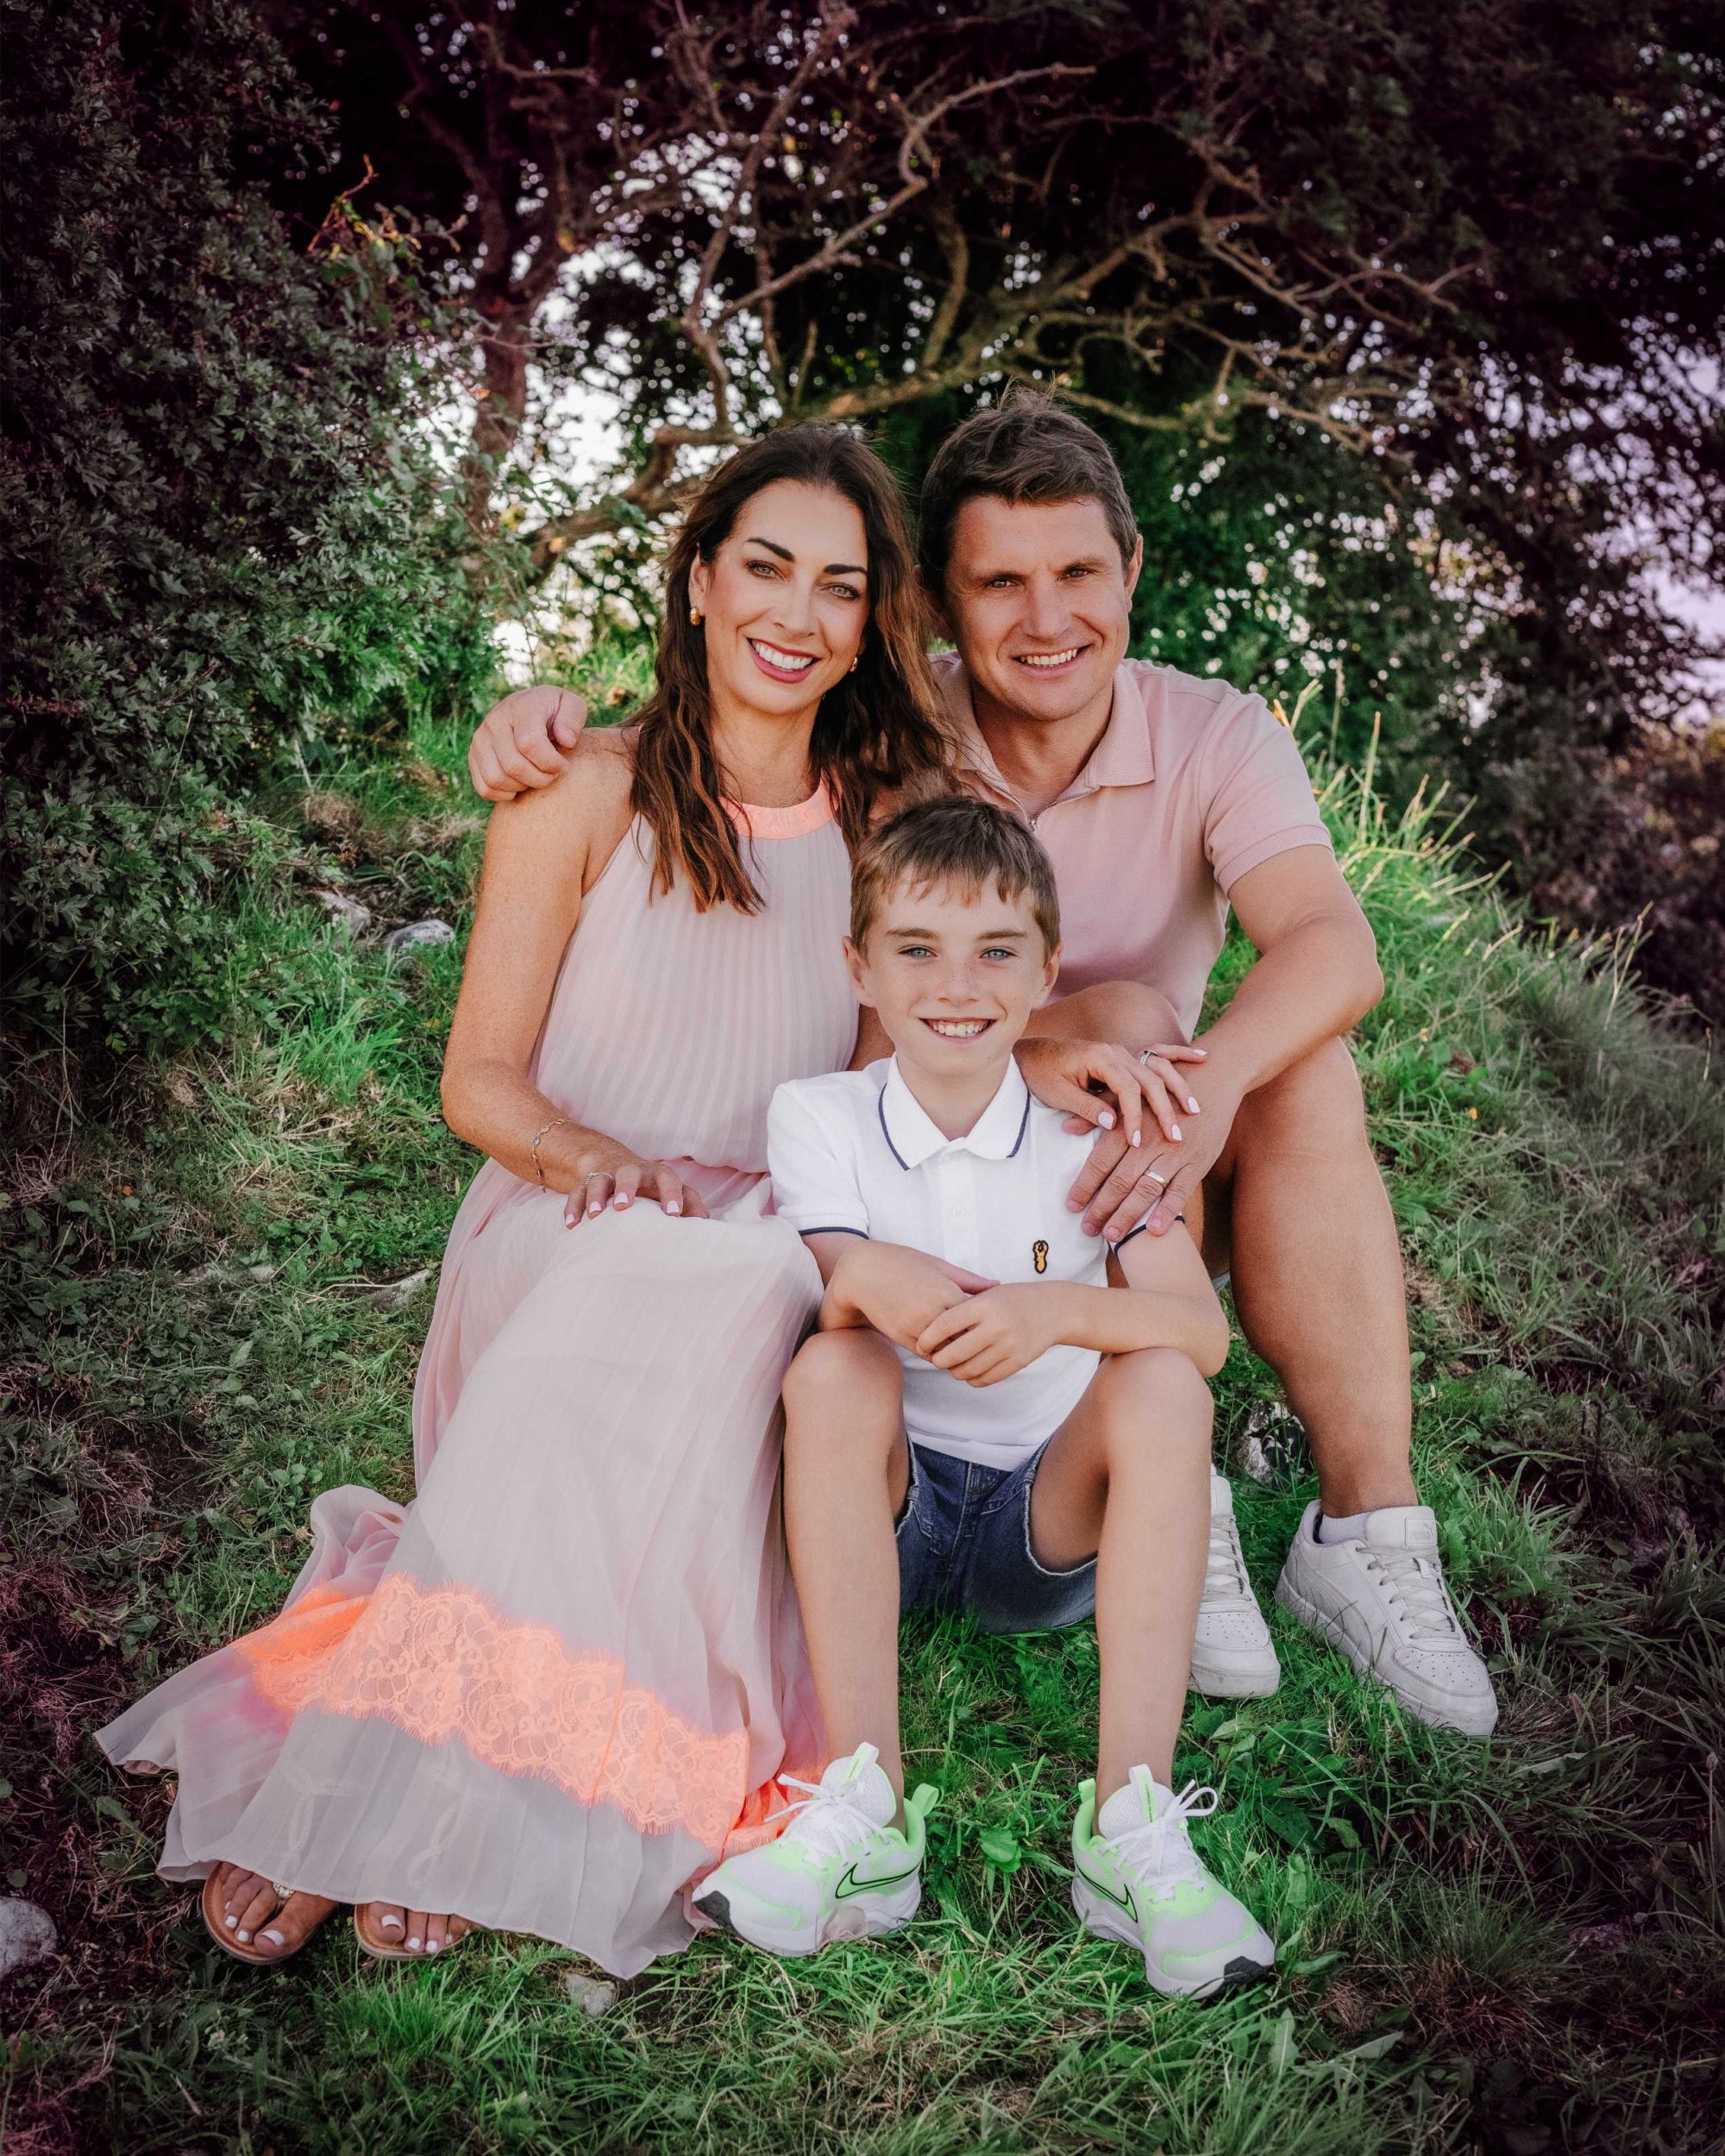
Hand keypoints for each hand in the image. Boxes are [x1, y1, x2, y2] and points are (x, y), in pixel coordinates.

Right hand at [469, 684, 588, 801]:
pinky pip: (484, 788)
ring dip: (522, 787)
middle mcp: (494, 721)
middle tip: (553, 775)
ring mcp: (480, 740)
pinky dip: (504, 794)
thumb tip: (565, 740)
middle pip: (514, 766)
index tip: (564, 765)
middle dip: (540, 779)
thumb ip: (573, 719)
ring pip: (496, 779)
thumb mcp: (572, 706)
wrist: (529, 711)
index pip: (529, 743)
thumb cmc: (556, 713)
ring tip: (537, 778)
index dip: (551, 763)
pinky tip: (521, 784)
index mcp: (521, 707)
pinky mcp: (473, 756)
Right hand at [564, 1149, 709, 1226]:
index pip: (667, 1177)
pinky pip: (576, 1193)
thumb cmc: (651, 1187)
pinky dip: (573, 1208)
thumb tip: (705, 1222)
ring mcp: (606, 1177)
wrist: (613, 1164)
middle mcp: (630, 1172)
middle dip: (626, 1187)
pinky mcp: (585, 1185)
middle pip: (628, 1172)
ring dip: (596, 1196)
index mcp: (655, 1174)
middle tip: (624, 1207)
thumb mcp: (672, 1192)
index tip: (673, 1214)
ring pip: (599, 1181)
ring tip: (595, 1216)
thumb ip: (689, 1203)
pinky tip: (572, 1225)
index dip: (671, 1193)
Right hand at [831, 1242, 996, 1352]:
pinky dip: (935, 1352)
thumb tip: (997, 1285)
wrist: (863, 1272)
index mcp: (945, 1292)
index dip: (984, 1323)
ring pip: (945, 1350)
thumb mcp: (938, 1265)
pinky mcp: (900, 1336)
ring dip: (954, 1350)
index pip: (976, 1319)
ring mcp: (915, 1326)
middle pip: (963, 1338)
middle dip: (972, 1341)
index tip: (990, 1322)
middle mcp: (931, 1312)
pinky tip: (941, 1346)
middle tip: (981, 1341)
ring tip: (962, 1346)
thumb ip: (969, 1280)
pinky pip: (925, 1353)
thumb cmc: (903, 1262)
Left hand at [913, 1284, 1065, 1386]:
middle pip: (954, 1353)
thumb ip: (963, 1309)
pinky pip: (986, 1378)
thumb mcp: (988, 1294)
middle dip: (938, 1360)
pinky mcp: (1018, 1361)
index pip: (945, 1325)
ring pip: (969, 1370)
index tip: (921, 1344)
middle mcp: (996, 1326)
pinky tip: (970, 1371)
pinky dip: (973, 1379)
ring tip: (952, 1365)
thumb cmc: (1013, 1299)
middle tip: (935, 1358)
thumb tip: (931, 1331)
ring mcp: (1008, 1346)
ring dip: (955, 1371)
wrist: (1053, 1310)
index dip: (928, 1338)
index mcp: (984, 1306)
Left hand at [1016, 1034, 1205, 1147]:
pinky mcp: (1128, 1057)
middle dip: (1164, 1109)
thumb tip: (1112, 1123)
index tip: (1138, 1142)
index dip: (1134, 1115)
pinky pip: (1160, 1054)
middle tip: (1176, 1137)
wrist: (1032, 1053)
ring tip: (1195, 1111)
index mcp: (1099, 1057)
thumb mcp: (1058, 1093)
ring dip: (1179, 1088)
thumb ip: (1086, 1106)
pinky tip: (1202, 1058)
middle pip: (1149, 1079)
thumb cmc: (1041, 1074)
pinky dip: (1181, 1055)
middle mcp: (1116, 1052)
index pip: (1125, 1087)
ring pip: (1159, 1068)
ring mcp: (1125, 1052)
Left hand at [1067, 1067, 1242, 1243]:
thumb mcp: (1128, 1094)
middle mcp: (1149, 1141)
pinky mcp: (1197, 1162)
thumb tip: (1066, 1127)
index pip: (1100, 1161)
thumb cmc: (1164, 1089)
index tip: (1072, 1205)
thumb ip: (1098, 1113)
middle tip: (1087, 1229)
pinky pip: (1180, 1191)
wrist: (1213, 1079)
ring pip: (1146, 1189)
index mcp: (1129, 1125)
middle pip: (1119, 1180)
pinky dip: (1167, 1211)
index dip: (1085, 1185)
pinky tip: (1154, 1230)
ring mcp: (1174, 1154)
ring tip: (1112, 1236)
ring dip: (1127, 1215)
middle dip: (1101, 1208)